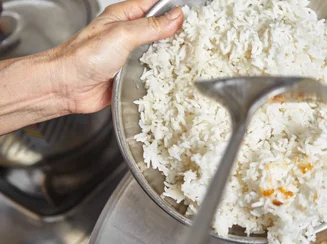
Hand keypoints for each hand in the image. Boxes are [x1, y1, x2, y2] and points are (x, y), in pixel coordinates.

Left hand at [53, 0, 183, 113]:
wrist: (66, 87)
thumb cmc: (82, 57)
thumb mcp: (122, 35)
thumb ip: (150, 27)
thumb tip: (175, 17)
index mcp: (123, 17)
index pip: (154, 5)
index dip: (174, 9)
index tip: (193, 16)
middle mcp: (127, 35)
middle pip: (160, 31)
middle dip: (177, 35)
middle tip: (195, 41)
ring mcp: (129, 57)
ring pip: (158, 54)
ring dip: (170, 59)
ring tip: (188, 61)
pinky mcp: (130, 77)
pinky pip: (151, 75)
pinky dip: (162, 78)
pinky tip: (172, 79)